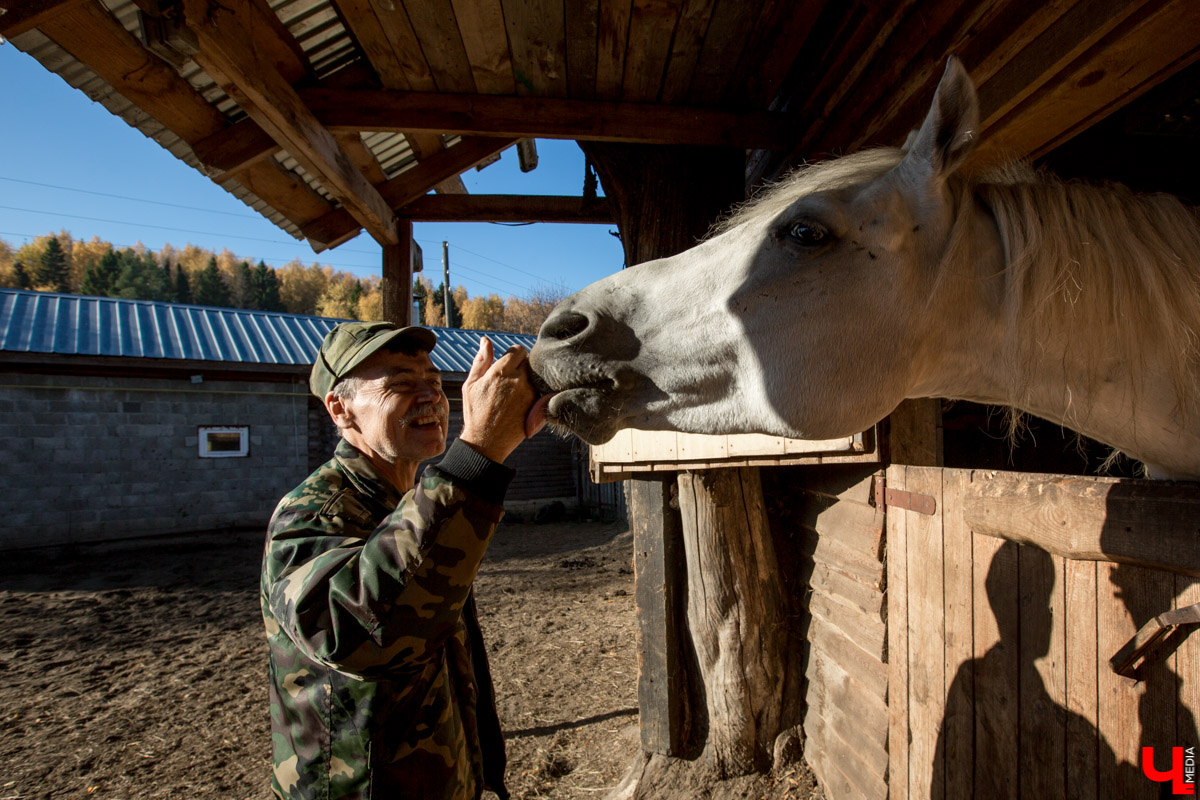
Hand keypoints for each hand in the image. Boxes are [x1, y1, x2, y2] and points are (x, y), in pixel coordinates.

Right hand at [459, 337, 537, 462]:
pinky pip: (541, 390)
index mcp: (501, 371)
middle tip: (512, 378)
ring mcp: (530, 393)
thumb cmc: (475, 413)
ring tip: (516, 393)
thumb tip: (485, 340)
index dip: (513, 355)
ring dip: (529, 379)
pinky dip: (535, 392)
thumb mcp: (471, 385)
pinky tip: (522, 403)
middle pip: (529, 361)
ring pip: (536, 376)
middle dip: (522, 366)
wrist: (487, 442)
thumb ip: (481, 360)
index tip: (509, 364)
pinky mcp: (537, 405)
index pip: (518, 349)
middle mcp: (519, 380)